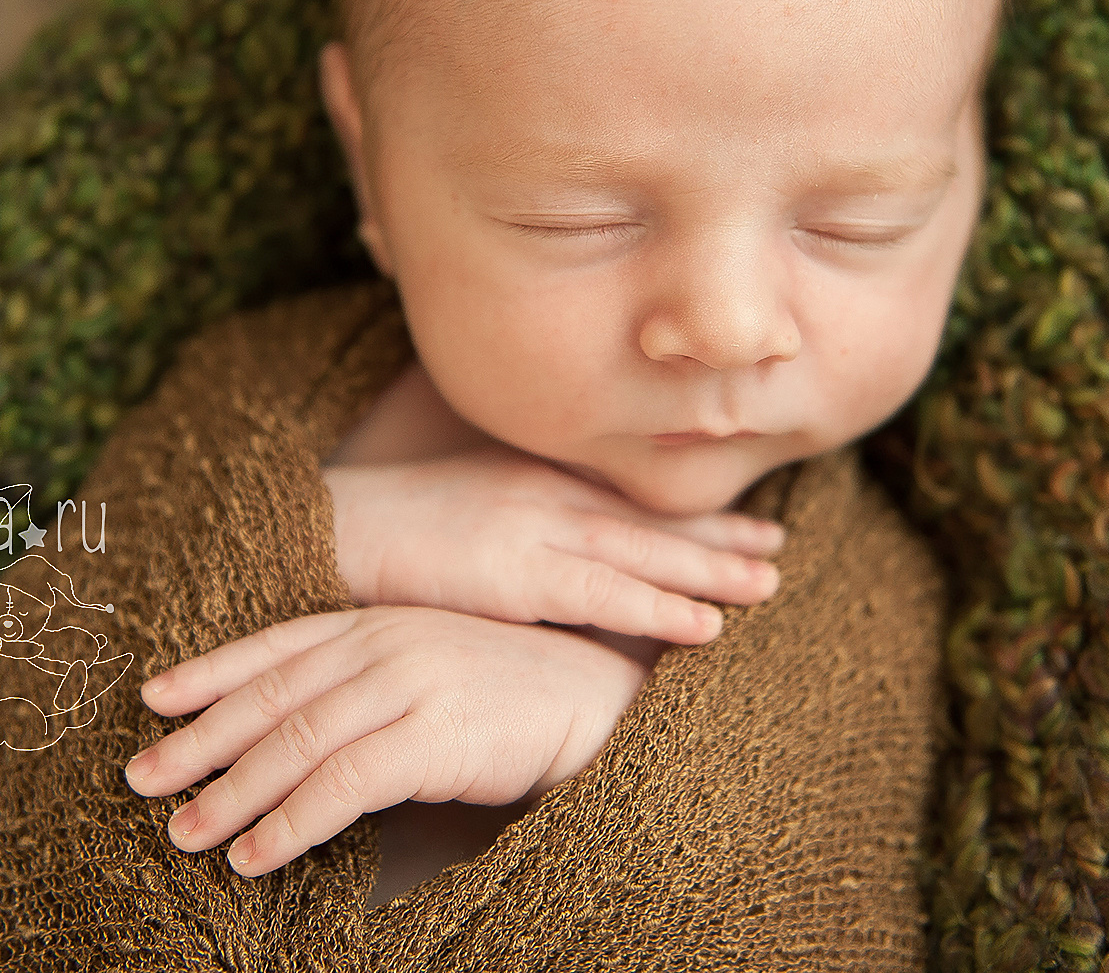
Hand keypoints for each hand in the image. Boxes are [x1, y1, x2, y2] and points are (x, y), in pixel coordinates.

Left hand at [122, 605, 646, 874]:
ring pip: (295, 742)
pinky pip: (341, 785)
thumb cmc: (516, 694)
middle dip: (199, 741)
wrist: (602, 698)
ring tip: (185, 835)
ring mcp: (409, 682)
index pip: (275, 643)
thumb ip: (367, 686)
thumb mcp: (430, 671)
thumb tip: (293, 737)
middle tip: (139, 779)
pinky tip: (255, 855)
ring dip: (232, 794)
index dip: (210, 670)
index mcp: (379, 620)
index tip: (153, 698)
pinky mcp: (434, 734)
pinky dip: (289, 823)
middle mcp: (385, 643)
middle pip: (270, 695)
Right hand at [326, 441, 785, 645]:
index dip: (696, 517)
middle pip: (651, 519)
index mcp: (537, 479)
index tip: (754, 525)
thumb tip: (564, 557)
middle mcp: (547, 495)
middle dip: (720, 538)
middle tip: (780, 551)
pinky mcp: (513, 573)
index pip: (635, 500)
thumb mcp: (469, 512)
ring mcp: (534, 530)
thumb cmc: (391, 529)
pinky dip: (658, 609)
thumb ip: (522, 525)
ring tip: (767, 587)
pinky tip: (705, 628)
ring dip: (708, 572)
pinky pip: (602, 596)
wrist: (328, 528)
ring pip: (642, 554)